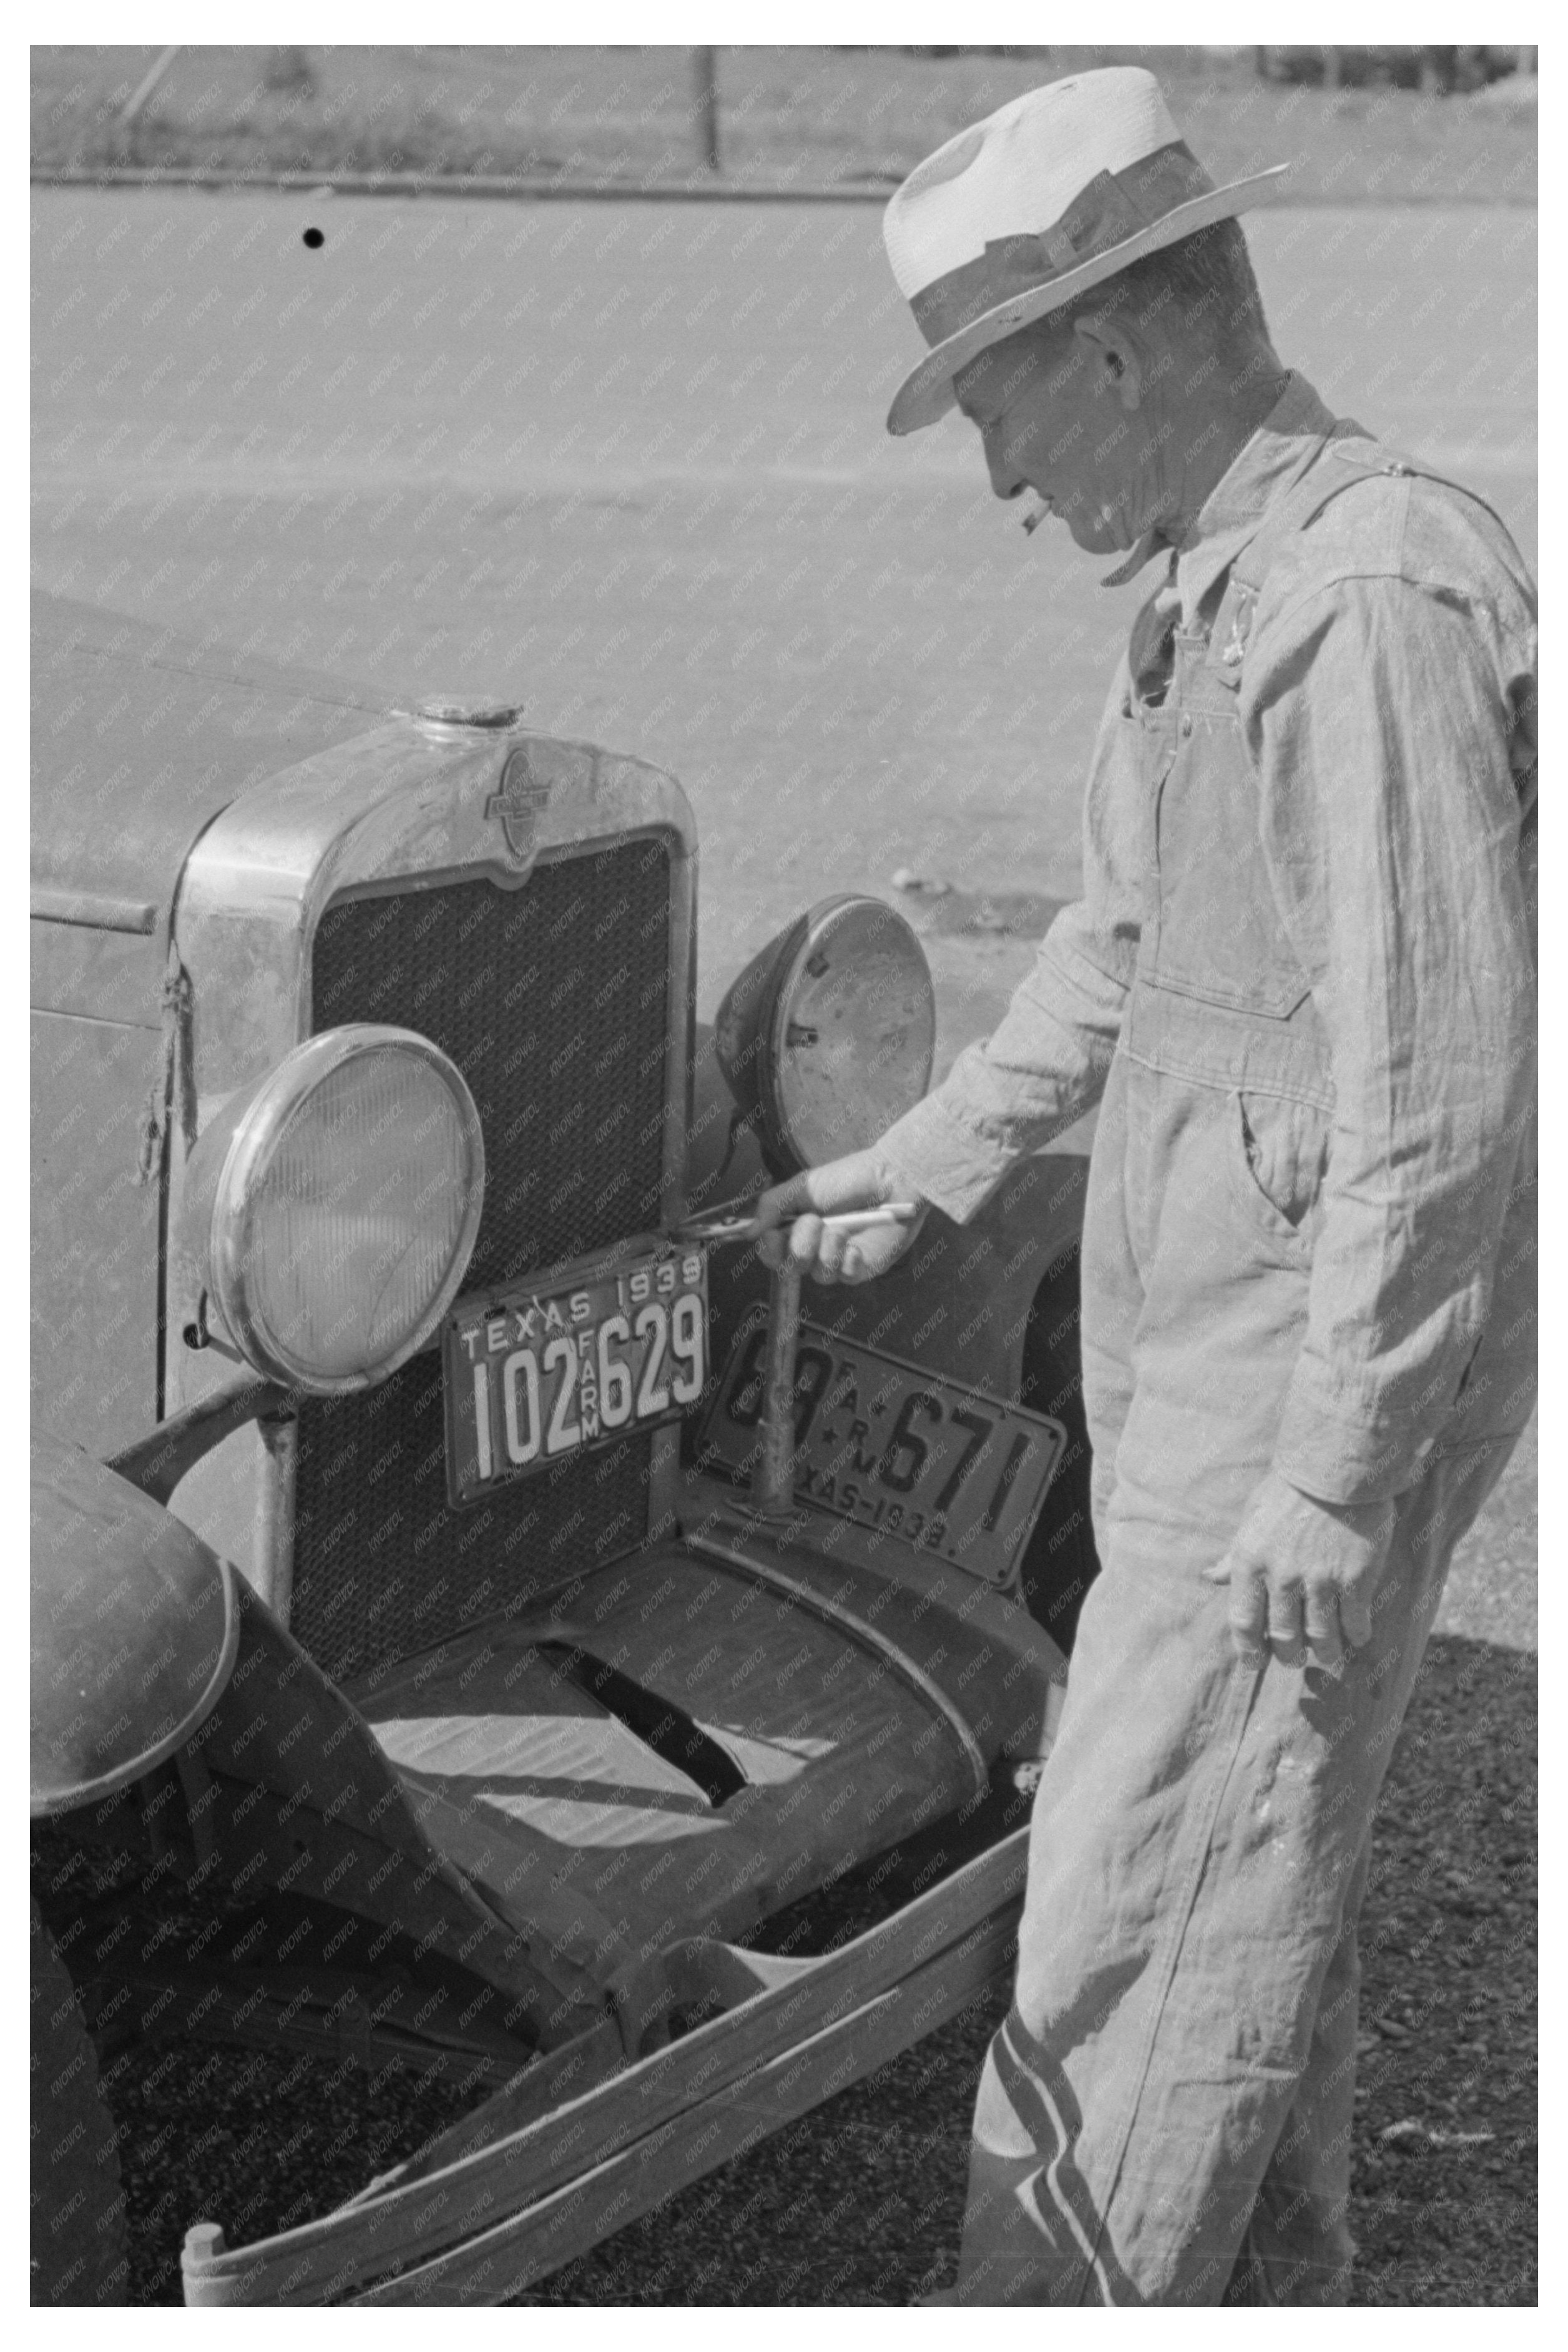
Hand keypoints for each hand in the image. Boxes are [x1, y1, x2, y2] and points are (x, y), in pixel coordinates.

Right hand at [754, 1151, 926, 1285]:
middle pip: (792, 1267)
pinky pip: (845, 1276)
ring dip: (826, 1250)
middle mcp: (815, 1248)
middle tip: (815, 1221)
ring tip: (841, 1228)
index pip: (772, 1253)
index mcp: (797, 1228)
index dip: (770, 1251)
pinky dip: (847, 1261)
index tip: (773, 1236)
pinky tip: (856, 1246)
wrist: (891, 1179)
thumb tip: (748, 1231)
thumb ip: (772, 1204)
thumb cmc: (848, 1178)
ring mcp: (838, 1260)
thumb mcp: (803, 1185)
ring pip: (819, 1274)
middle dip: (800, 1245)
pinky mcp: (862, 1268)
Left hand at [1204, 1468, 1396, 1671]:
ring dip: (1326, 1653)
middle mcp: (1281, 1575)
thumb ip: (1233, 1554)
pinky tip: (1356, 1635)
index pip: (1243, 1622)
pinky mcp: (1354, 1578)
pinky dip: (1355, 1636)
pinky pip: (1354, 1623)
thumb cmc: (1289, 1491)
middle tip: (1295, 1659)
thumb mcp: (1251, 1518)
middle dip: (1288, 1656)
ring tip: (1330, 1656)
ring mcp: (1319, 1579)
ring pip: (1320, 1637)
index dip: (1248, 1650)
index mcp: (1249, 1561)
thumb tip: (1209, 1576)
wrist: (1336, 1467)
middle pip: (1283, 1637)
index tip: (1255, 1662)